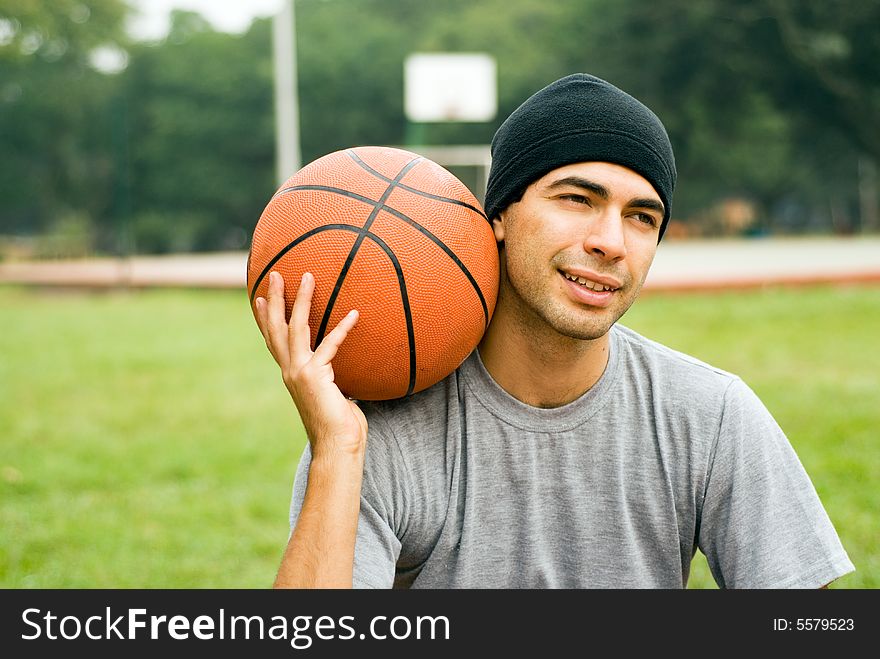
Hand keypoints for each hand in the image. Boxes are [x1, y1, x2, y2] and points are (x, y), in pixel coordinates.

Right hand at [255, 271, 367, 458]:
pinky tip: (354, 315)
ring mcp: (300, 372)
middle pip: (277, 328)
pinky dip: (342, 329)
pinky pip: (329, 345)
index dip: (267, 319)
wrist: (337, 447)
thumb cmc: (340, 426)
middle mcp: (290, 371)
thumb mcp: (334, 395)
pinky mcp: (315, 376)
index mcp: (292, 375)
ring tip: (308, 277)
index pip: (275, 341)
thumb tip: (345, 372)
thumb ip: (333, 379)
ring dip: (301, 300)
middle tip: (275, 273)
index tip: (262, 298)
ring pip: (296, 328)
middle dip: (276, 299)